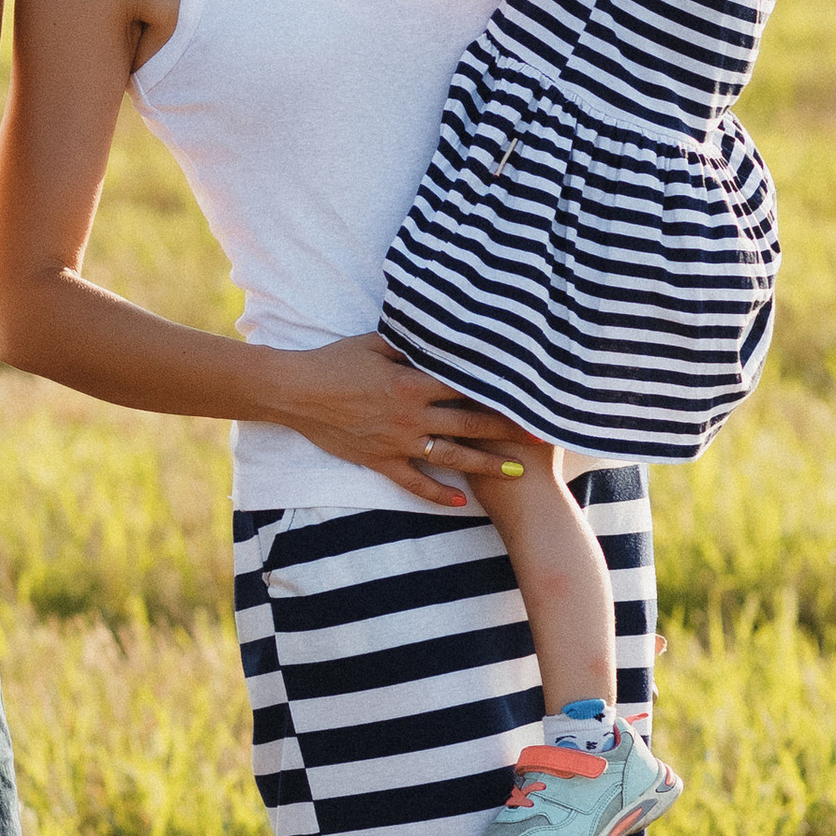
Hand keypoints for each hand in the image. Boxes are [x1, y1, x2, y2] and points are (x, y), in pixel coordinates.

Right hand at [257, 333, 528, 508]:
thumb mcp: (374, 342)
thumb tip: (438, 334)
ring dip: (486, 465)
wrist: (296, 392)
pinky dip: (438, 494)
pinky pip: (414, 483)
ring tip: (516, 471)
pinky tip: (460, 501)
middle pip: (470, 424)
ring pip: (451, 457)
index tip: (526, 391)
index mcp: (412, 382)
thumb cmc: (334, 361)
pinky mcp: (381, 461)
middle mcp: (411, 416)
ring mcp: (397, 443)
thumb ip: (410, 343)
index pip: (466, 386)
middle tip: (538, 435)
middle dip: (506, 430)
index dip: (497, 388)